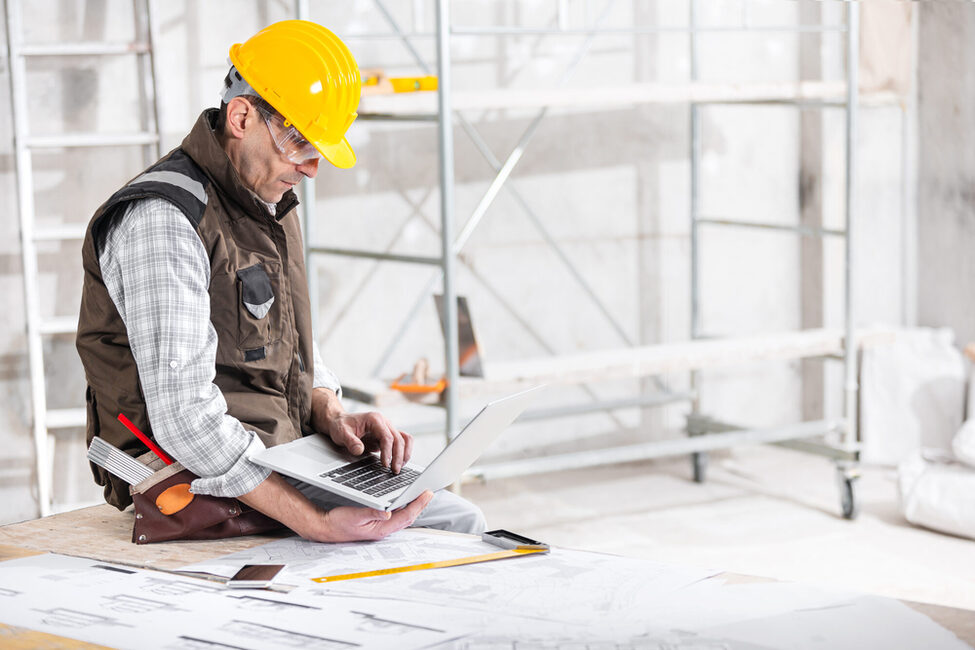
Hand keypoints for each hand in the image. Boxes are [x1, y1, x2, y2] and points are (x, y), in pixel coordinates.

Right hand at [319, 490, 433, 541]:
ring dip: (413, 505)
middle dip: (420, 504)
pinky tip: (405, 499)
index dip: (418, 504)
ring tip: (421, 494)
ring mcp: (381, 527)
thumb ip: (371, 513)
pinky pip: (396, 515)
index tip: (427, 494)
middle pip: (408, 516)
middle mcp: (384, 529)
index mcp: (381, 528)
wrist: (327, 528)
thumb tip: (388, 512)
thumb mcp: (355, 516)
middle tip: (429, 492)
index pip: (406, 515)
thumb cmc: (339, 524)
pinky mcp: (377, 523)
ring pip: (403, 516)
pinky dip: (403, 506)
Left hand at [324, 411, 413, 473]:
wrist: (340, 421)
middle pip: (398, 439)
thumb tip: (359, 450)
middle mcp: (384, 423)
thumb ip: (350, 441)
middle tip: (394, 470)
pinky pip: (402, 442)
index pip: (387, 437)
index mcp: (374, 420)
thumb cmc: (341, 425)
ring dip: (404, 454)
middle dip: (398, 456)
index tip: (385, 464)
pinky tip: (399, 462)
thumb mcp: (341, 432)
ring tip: (399, 467)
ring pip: (404, 440)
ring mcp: (388, 429)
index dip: (388, 452)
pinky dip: (404, 451)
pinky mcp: (388, 436)